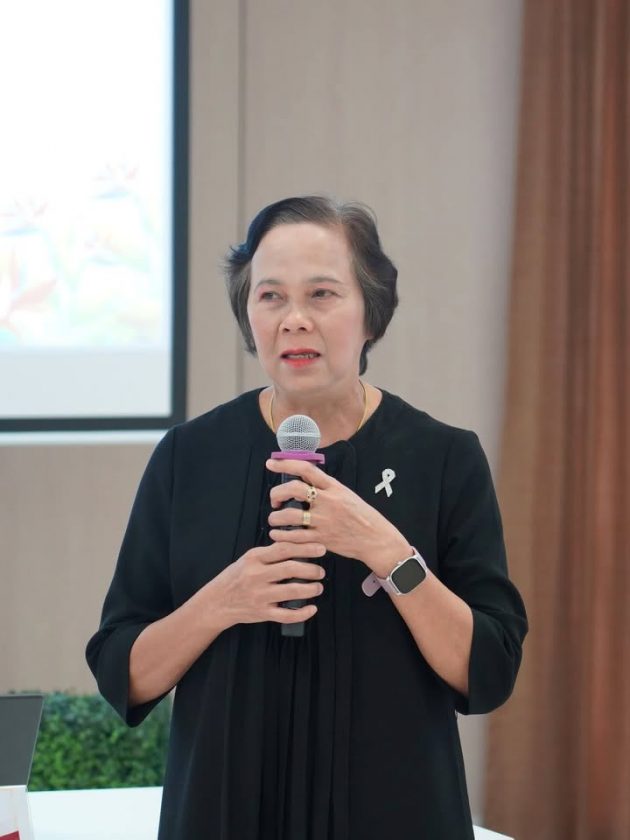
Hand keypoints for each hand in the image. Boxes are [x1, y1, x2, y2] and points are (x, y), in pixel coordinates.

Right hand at [214, 541, 326, 625]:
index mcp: (254, 559)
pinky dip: (302, 613)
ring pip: (291, 591)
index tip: (320, 548)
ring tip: (318, 586)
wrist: (216, 602)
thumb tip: (297, 543)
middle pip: (290, 569)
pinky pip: (286, 615)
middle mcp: (256, 576)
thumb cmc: (236, 577)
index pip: (284, 549)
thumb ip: (270, 553)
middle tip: (320, 571)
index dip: (306, 548)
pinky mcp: (262, 613)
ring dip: (310, 589)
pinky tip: (312, 608)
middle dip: (311, 569)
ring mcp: (259, 596)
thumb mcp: (248, 559)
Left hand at [265, 458, 409, 572]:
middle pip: (294, 489)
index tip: (271, 463)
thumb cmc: (362, 516)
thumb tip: (303, 481)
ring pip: (290, 515)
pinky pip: (295, 537)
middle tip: (275, 500)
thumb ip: (326, 488)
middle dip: (277, 493)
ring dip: (276, 517)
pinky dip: (281, 536)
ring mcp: (325, 521)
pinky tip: (277, 535)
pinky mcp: (322, 539)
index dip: (285, 463)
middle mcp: (328, 501)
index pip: (307, 469)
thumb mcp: (347, 495)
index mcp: (334, 487)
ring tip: (275, 519)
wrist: (376, 539)